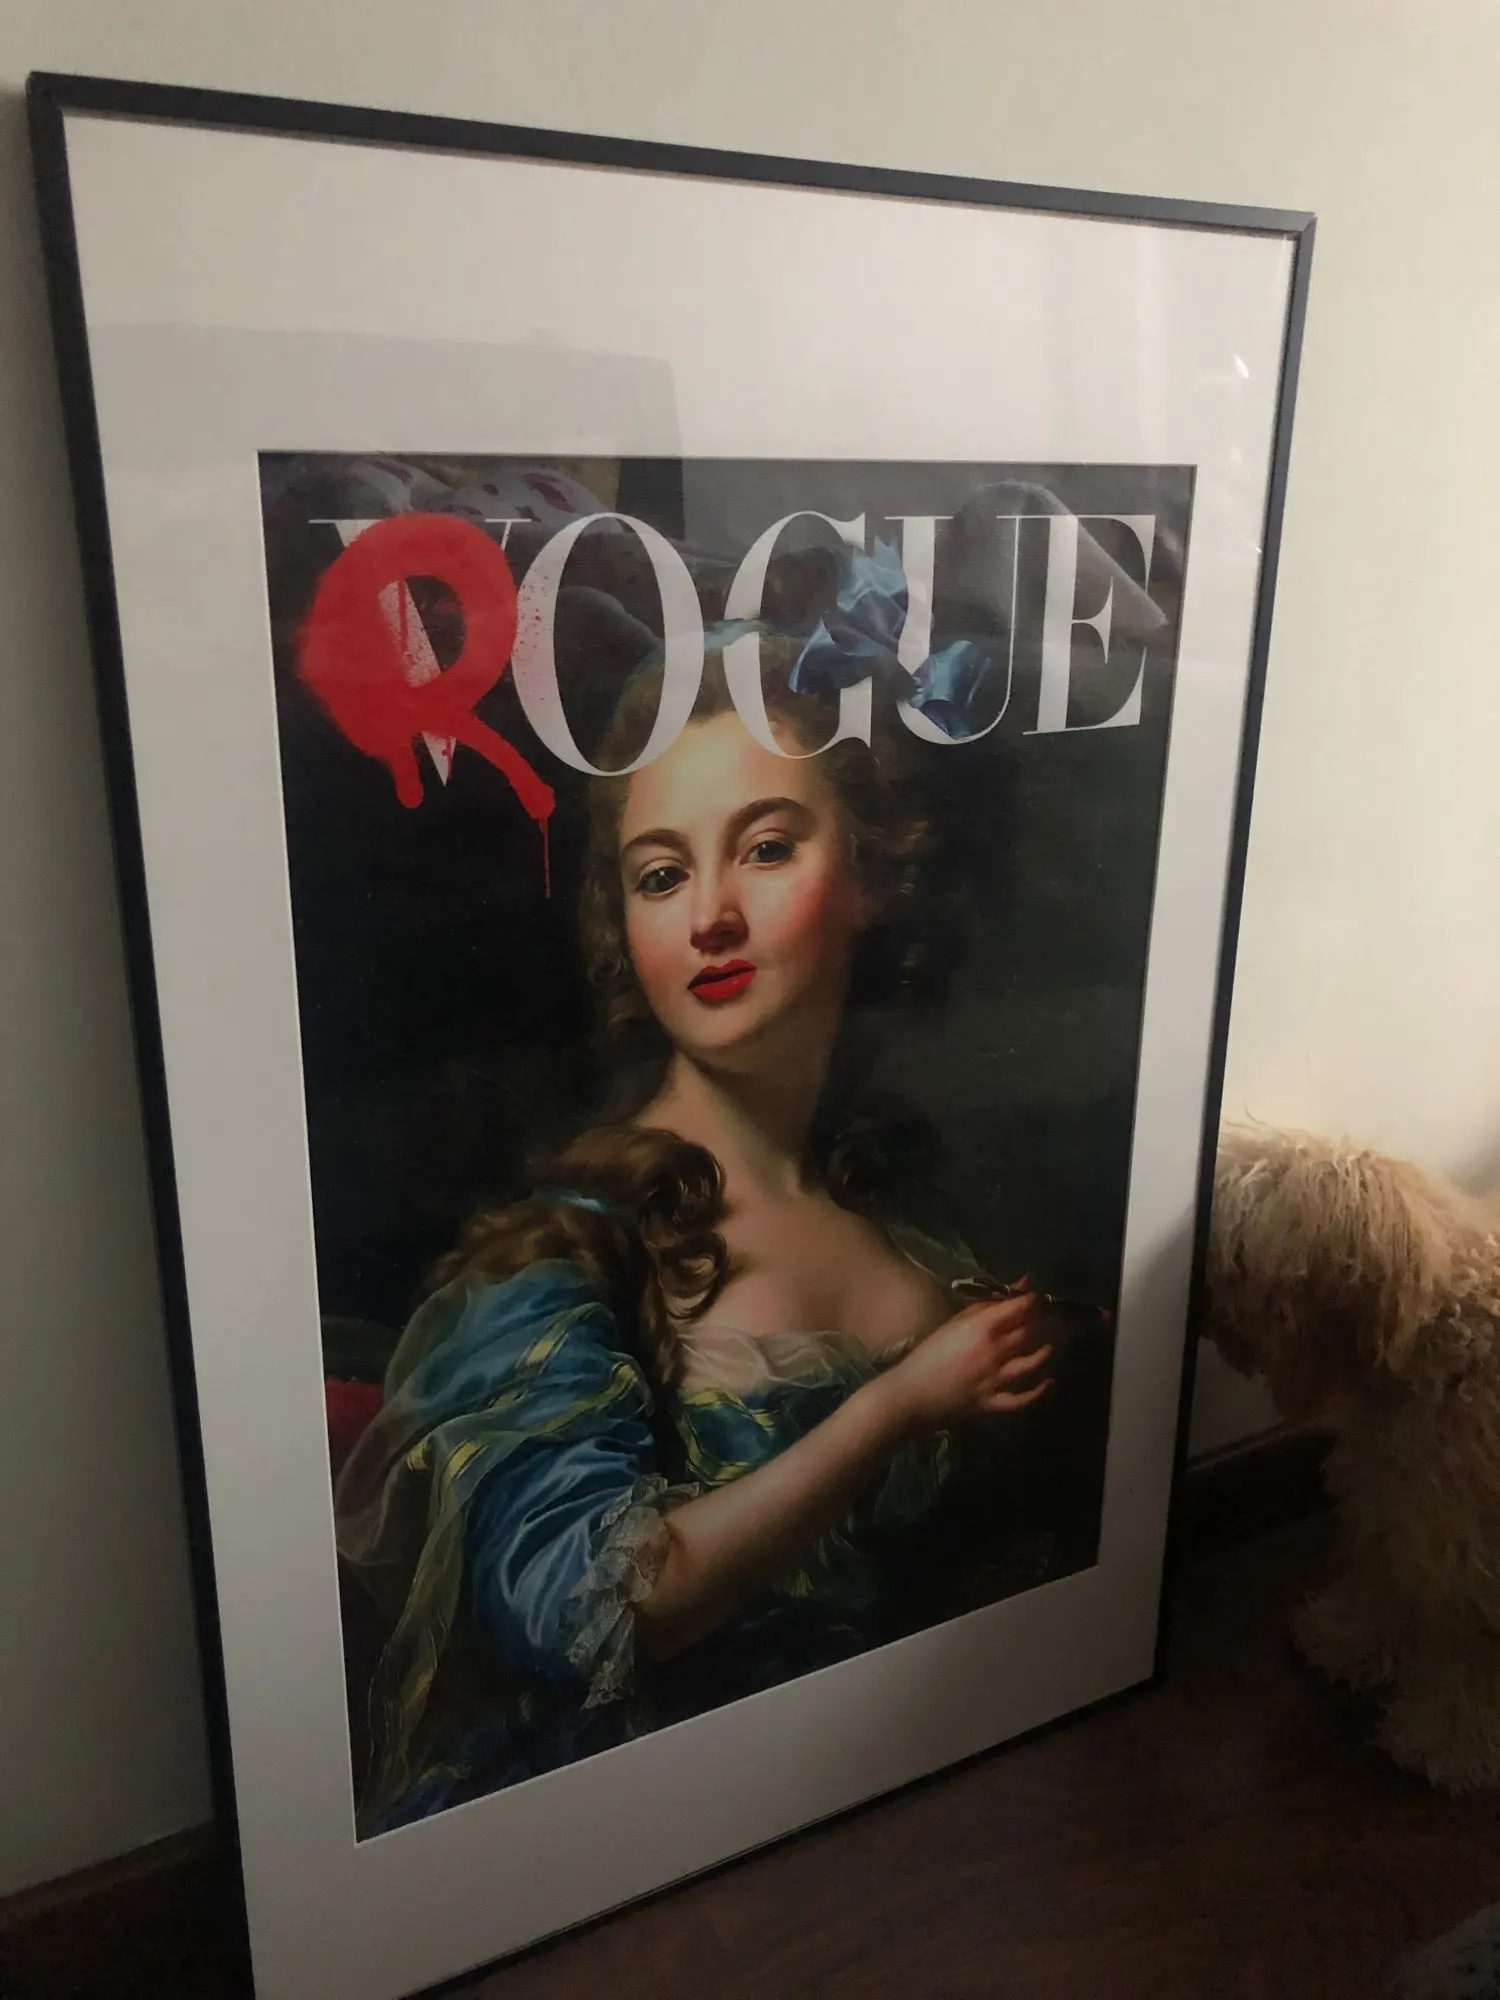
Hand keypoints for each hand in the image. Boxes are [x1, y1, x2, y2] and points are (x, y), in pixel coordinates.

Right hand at [875, 1294, 1052, 1438]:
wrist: (911, 1394)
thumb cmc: (928, 1354)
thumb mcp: (954, 1323)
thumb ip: (986, 1306)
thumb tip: (1017, 1287)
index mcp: (981, 1327)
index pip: (1020, 1308)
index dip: (1034, 1300)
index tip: (1037, 1298)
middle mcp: (994, 1351)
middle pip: (1030, 1332)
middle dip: (1043, 1322)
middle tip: (1046, 1318)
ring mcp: (996, 1379)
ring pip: (1033, 1362)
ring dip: (1045, 1351)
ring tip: (1049, 1344)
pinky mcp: (994, 1403)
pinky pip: (1024, 1398)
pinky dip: (1038, 1391)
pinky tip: (1047, 1382)